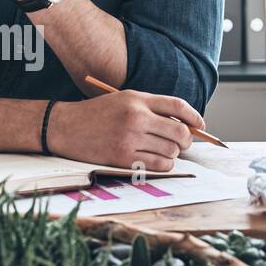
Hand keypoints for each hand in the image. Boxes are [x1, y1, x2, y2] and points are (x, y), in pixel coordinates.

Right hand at [47, 91, 204, 172]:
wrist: (64, 126)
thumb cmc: (95, 114)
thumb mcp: (123, 100)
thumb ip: (150, 108)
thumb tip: (183, 124)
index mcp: (137, 99)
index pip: (178, 106)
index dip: (194, 116)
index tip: (200, 125)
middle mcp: (136, 117)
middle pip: (179, 131)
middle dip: (186, 140)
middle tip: (182, 143)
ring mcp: (130, 139)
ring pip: (171, 151)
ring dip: (173, 154)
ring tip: (163, 151)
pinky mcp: (124, 158)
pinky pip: (158, 166)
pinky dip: (163, 165)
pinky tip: (156, 161)